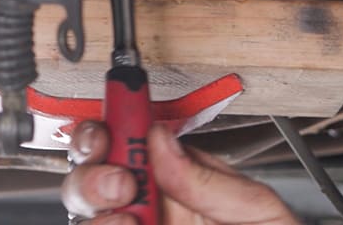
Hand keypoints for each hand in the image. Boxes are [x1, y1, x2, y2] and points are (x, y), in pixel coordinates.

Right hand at [62, 122, 297, 224]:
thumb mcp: (258, 213)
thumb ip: (209, 179)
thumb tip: (163, 141)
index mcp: (183, 183)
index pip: (134, 142)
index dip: (116, 126)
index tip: (117, 126)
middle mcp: (152, 211)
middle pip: (92, 178)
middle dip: (94, 170)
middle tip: (121, 181)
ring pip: (85, 217)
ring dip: (95, 210)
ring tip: (127, 219)